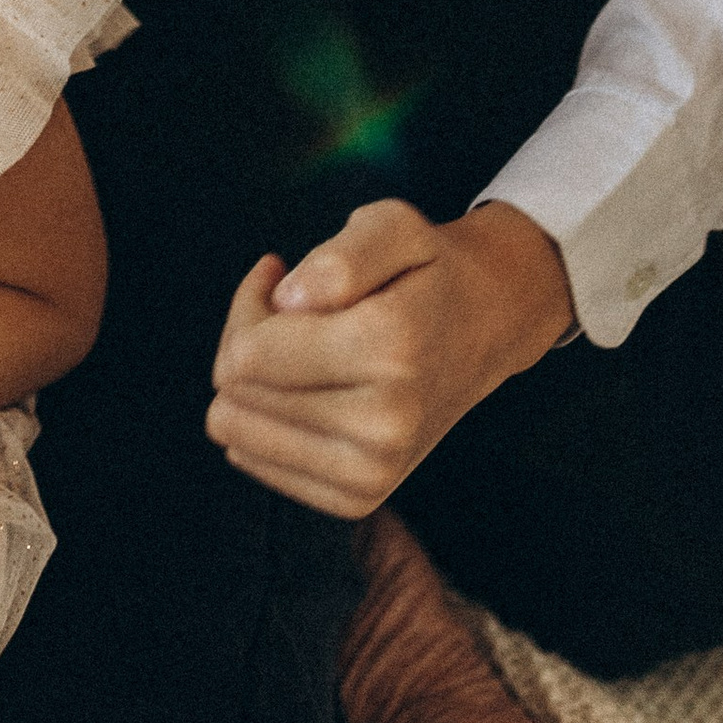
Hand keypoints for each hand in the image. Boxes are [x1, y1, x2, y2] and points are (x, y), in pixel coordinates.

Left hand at [208, 200, 578, 517]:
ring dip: (254, 384)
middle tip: (288, 310)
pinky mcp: (359, 497)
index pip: (245, 355)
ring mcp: (374, 472)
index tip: (279, 277)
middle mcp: (384, 426)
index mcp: (389, 351)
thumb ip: (339, 257)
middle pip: (235, 394)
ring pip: (237, 433)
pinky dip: (268, 420)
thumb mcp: (392, 225)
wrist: (487, 327)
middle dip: (245, 342)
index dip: (248, 305)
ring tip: (296, 347)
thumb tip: (287, 301)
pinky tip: (305, 384)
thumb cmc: (427, 269)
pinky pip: (256, 461)